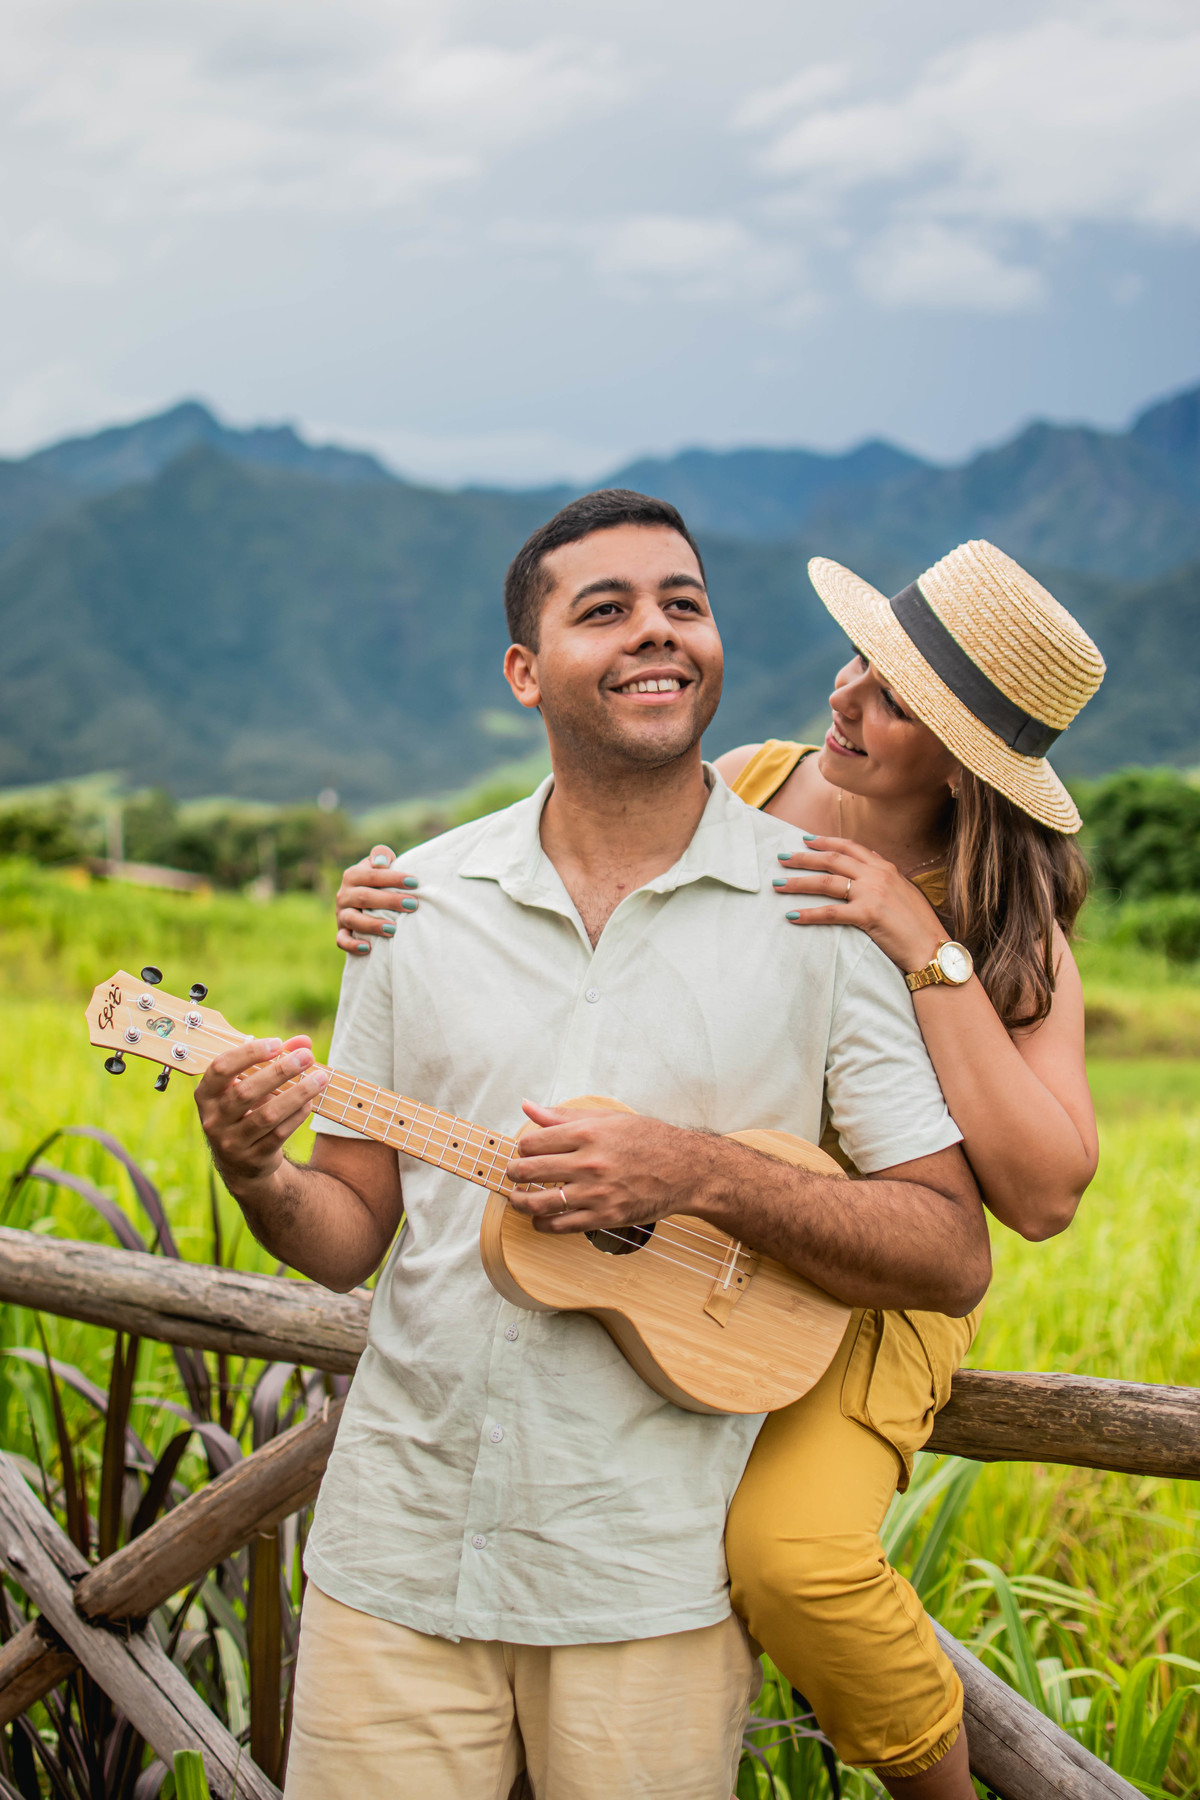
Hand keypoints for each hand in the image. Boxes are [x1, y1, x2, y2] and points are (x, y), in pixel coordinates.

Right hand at [195, 1036, 329, 1190]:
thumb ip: (275, 1060)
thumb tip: (304, 1041)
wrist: (241, 1164)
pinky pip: (280, 1134)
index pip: (221, 1068)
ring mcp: (232, 1142)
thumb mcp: (251, 1086)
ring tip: (320, 1077)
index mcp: (206, 1095)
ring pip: (267, 1115)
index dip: (249, 1053)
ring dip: (297, 1094)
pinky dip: (297, 1115)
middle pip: (246, 1092)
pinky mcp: (253, 1159)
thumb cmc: (246, 1112)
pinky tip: (310, 1101)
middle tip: (306, 1057)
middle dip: (279, 1072)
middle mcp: (213, 1119)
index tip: (277, 1043)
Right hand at [335, 844, 418, 955]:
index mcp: (353, 875)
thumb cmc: (379, 881)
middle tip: (412, 905)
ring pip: (352, 919)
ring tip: (393, 929)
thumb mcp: (379, 865)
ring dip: (372, 925)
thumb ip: (381, 855)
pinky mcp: (342, 931)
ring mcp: (341, 914)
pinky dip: (352, 945)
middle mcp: (344, 894)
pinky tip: (368, 948)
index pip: (373, 875)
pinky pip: (341, 940)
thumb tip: (382, 863)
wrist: (365, 901)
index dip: (393, 878)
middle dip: (390, 901)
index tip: (415, 882)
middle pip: (364, 897)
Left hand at [505, 1101, 717, 1235]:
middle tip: (513, 1174)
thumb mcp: (608, 1118)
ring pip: (538, 1202)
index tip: (524, 1152)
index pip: (532, 1142)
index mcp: (587, 1133)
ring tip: (517, 1199)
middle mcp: (588, 1162)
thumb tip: (528, 1107)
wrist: (685, 1169)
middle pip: (528, 1171)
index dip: (522, 1148)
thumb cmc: (649, 1140)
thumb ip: (563, 1115)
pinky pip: (560, 1226)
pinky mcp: (604, 1216)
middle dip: (513, 1173)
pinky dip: (542, 1225)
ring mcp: (595, 1192)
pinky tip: (540, 1220)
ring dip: (519, 1202)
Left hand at [774, 836, 945, 973]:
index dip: (825, 842)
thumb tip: (871, 857)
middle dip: (803, 858)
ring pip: (826, 882)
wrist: (932, 948)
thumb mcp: (905, 890)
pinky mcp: (867, 915)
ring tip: (778, 884)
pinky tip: (791, 916)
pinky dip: (808, 914)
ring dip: (798, 883)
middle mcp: (877, 875)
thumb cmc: (919, 924)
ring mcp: (872, 893)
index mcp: (885, 868)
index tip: (804, 840)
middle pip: (832, 860)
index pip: (850, 847)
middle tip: (781, 859)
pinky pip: (830, 913)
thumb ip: (885, 874)